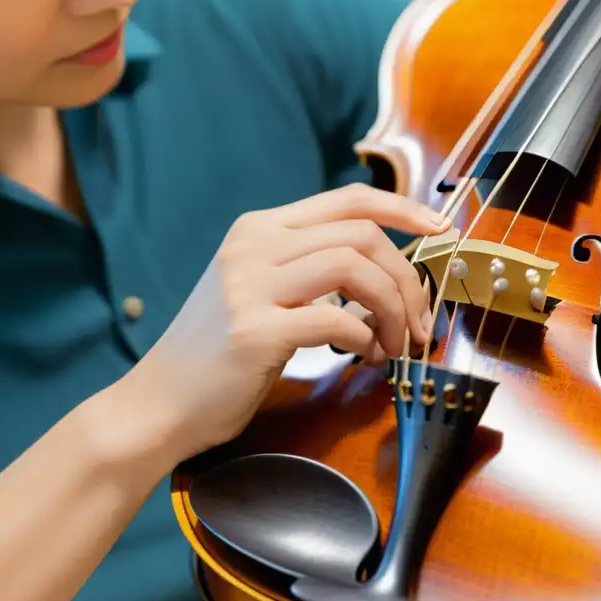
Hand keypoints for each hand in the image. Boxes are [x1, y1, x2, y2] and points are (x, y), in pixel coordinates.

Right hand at [135, 183, 451, 458]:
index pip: (347, 199)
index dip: (403, 207)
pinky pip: (336, 319)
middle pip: (361, 234)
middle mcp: (253, 246)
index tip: (440, 228)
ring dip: (394, 309)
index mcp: (259, 230)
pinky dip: (367, 339)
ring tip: (397, 344)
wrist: (160, 401)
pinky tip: (365, 357)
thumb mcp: (258, 292)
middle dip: (407, 277)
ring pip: (354, 268)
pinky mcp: (253, 330)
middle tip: (420, 322)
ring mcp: (249, 286)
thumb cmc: (218, 354)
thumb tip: (384, 277)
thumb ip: (308, 272)